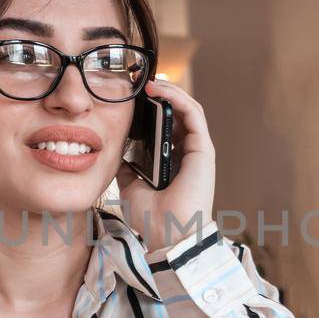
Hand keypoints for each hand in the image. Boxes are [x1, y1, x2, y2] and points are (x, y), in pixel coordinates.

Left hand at [116, 80, 215, 250]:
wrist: (168, 234)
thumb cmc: (153, 217)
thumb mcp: (130, 185)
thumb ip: (127, 166)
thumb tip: (114, 149)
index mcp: (173, 161)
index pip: (166, 126)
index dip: (151, 109)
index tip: (130, 98)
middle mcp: (187, 153)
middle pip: (177, 114)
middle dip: (159, 95)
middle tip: (137, 84)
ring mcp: (197, 149)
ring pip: (187, 108)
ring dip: (168, 91)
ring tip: (146, 83)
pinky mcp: (203, 148)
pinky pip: (193, 113)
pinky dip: (176, 98)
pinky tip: (157, 91)